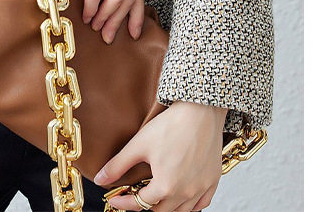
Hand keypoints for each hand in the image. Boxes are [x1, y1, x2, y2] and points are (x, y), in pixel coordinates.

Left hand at [93, 101, 227, 211]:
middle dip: (145, 204)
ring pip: (181, 211)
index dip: (124, 203)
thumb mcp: (139, 144)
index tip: (115, 200)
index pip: (140, 204)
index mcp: (165, 186)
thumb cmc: (172, 125)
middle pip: (160, 210)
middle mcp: (184, 193)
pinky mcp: (212, 181)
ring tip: (155, 194)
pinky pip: (201, 204)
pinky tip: (181, 196)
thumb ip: (118, 165)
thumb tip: (100, 179)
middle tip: (135, 194)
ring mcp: (201, 188)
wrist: (201, 111)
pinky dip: (189, 205)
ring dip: (166, 206)